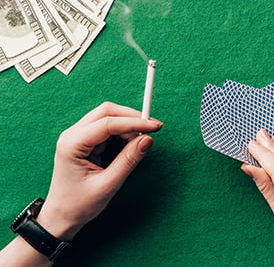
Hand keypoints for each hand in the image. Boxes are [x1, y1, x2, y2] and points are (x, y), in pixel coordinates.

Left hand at [36, 102, 162, 240]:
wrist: (61, 217)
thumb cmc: (79, 204)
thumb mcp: (108, 185)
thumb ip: (128, 160)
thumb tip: (147, 139)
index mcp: (72, 144)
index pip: (108, 122)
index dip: (134, 122)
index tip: (155, 126)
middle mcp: (72, 135)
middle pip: (106, 112)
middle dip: (131, 118)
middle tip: (153, 128)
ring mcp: (77, 137)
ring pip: (107, 117)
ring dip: (127, 126)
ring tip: (140, 143)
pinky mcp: (85, 142)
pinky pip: (107, 129)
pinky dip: (122, 133)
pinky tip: (129, 146)